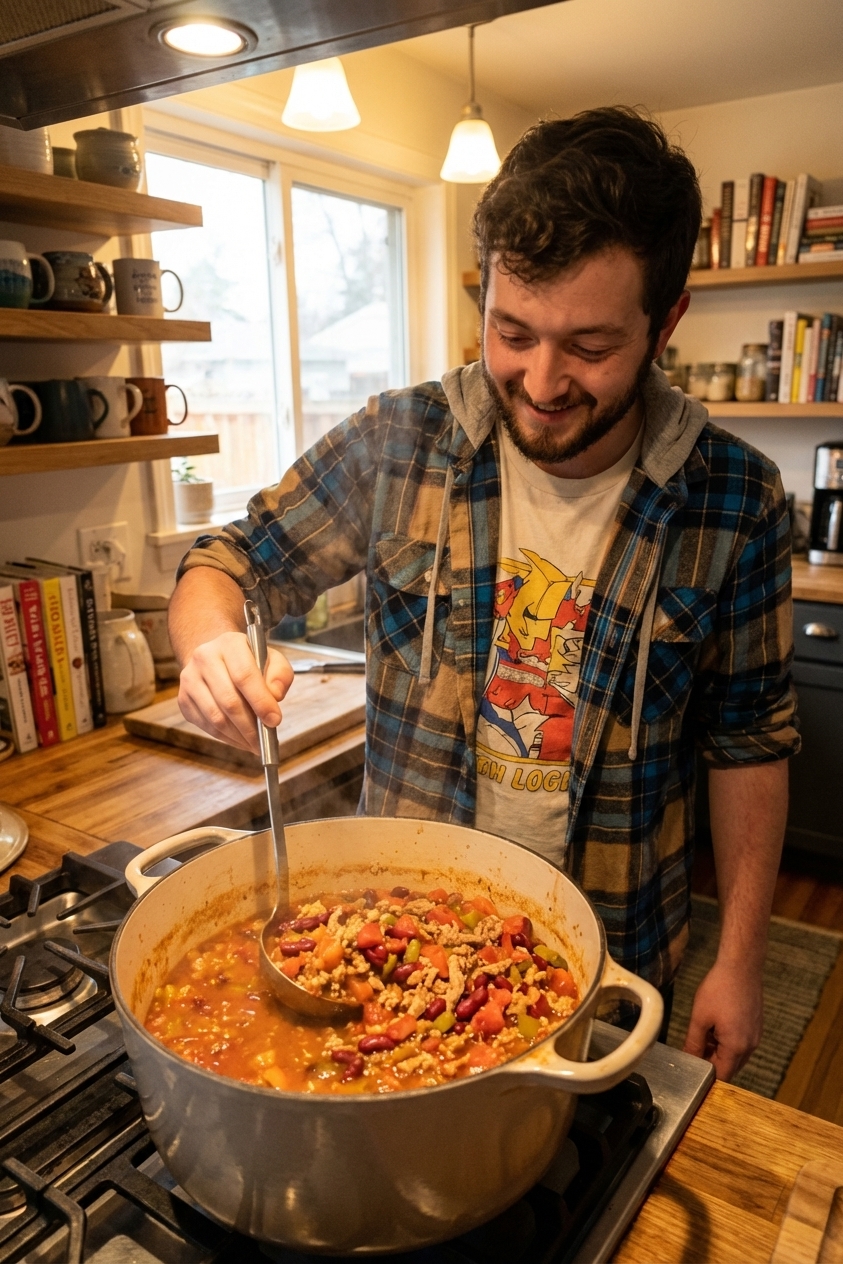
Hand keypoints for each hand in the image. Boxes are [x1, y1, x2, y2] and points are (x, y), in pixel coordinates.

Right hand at [178, 631, 293, 753]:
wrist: (217, 659)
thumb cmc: (249, 662)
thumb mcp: (272, 660)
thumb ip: (279, 675)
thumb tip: (274, 696)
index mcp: (229, 644)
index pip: (244, 675)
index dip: (260, 701)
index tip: (274, 720)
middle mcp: (204, 657)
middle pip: (228, 700)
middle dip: (250, 725)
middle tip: (265, 741)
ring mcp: (190, 679)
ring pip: (216, 717)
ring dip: (238, 735)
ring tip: (254, 743)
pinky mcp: (184, 699)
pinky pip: (207, 725)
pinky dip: (226, 737)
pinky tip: (240, 739)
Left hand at [682, 958, 762, 1080]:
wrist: (741, 966)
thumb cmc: (719, 989)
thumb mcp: (700, 1017)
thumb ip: (693, 1043)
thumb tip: (688, 1059)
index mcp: (737, 1047)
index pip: (722, 1075)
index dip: (705, 1075)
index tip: (691, 1068)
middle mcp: (750, 1046)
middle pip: (730, 1067)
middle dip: (711, 1063)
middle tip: (692, 1050)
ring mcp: (755, 1036)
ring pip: (735, 1056)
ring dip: (719, 1052)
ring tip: (702, 1035)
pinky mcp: (756, 1027)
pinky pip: (741, 1044)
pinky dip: (728, 1042)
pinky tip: (715, 1027)